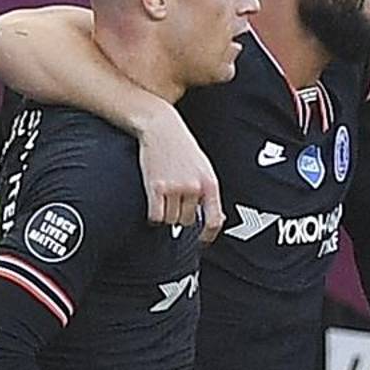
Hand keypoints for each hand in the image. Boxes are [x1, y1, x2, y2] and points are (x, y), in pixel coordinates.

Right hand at [135, 109, 223, 243]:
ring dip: (166, 214)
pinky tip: (154, 204)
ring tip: (165, 196)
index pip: (215, 220)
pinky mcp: (156, 187)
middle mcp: (194, 188)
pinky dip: (154, 215)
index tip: (202, 241)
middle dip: (181, 214)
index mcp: (210, 184)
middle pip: (188, 221)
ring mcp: (175, 188)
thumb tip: (214, 219)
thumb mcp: (203, 168)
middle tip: (175, 199)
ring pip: (170, 220)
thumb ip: (207, 192)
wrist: (162, 128)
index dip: (209, 235)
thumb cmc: (183, 147)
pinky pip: (156, 216)